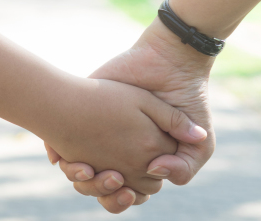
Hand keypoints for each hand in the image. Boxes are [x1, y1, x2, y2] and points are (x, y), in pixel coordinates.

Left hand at [47, 19, 216, 211]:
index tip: (128, 192)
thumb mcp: (200, 143)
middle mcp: (116, 151)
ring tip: (94, 171)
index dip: (122, 199)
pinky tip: (77, 161)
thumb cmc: (187, 101)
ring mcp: (96, 134)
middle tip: (112, 180)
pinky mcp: (81, 113)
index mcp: (140, 160)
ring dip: (83, 181)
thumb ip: (184, 167)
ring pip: (77, 174)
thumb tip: (154, 172)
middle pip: (97, 188)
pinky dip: (63, 160)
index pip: (123, 194)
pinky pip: (60, 148)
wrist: (171, 62)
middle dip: (101, 192)